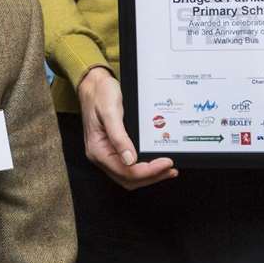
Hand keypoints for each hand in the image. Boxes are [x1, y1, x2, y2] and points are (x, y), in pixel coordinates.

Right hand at [76, 66, 176, 189]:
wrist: (93, 83)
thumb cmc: (100, 94)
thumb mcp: (110, 112)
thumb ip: (119, 137)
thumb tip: (130, 160)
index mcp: (97, 150)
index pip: (125, 171)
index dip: (148, 171)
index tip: (166, 163)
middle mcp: (101, 155)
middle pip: (128, 179)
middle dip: (151, 176)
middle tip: (170, 168)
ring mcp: (107, 153)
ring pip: (129, 176)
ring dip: (149, 175)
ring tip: (167, 169)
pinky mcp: (113, 149)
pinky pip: (129, 166)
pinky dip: (144, 168)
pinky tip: (155, 163)